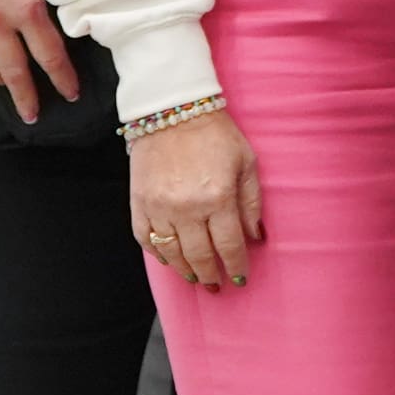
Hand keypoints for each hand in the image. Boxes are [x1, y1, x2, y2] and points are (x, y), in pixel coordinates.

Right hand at [131, 101, 263, 290]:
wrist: (173, 108)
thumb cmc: (216, 134)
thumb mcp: (246, 163)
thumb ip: (252, 202)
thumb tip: (256, 236)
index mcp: (217, 197)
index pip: (228, 246)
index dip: (235, 266)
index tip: (239, 278)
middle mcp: (187, 207)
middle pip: (200, 255)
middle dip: (210, 275)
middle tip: (216, 286)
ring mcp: (159, 206)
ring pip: (172, 253)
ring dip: (185, 270)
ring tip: (195, 277)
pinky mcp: (139, 201)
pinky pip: (145, 238)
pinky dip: (157, 253)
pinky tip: (169, 259)